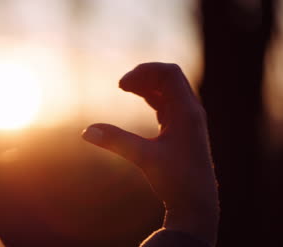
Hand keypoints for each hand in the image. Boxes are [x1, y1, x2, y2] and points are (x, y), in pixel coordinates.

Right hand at [82, 63, 218, 244]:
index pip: (169, 73)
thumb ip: (116, 142)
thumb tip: (86, 131)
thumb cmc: (176, 180)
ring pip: (168, 90)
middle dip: (144, 76)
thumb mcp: (144, 158)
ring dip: (147, 85)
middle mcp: (190, 111)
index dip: (144, 72)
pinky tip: (140, 99)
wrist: (196, 204)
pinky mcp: (182, 129)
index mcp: (187, 111)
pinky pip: (167, 103)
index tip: (120, 85)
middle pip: (169, 78)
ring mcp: (187, 120)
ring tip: (125, 88)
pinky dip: (152, 97)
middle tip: (121, 85)